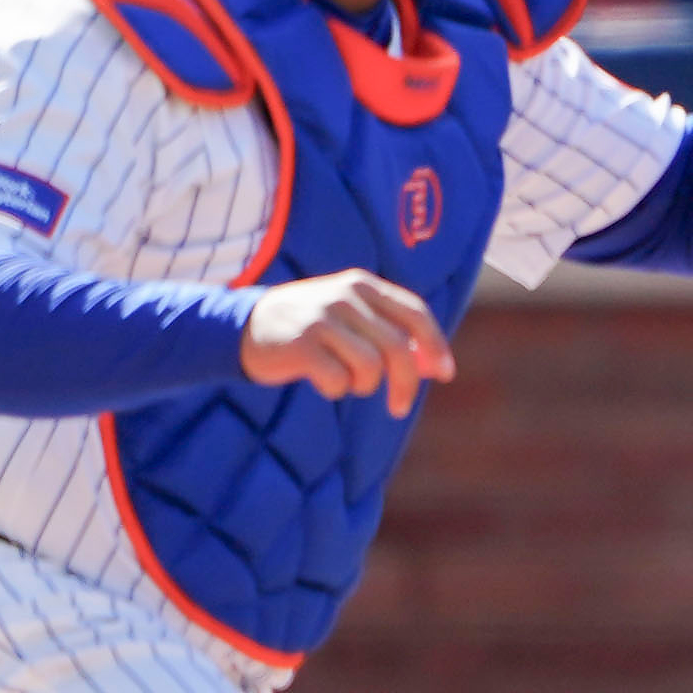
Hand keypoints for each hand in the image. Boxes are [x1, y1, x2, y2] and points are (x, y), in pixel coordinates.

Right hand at [240, 270, 455, 417]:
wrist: (246, 328)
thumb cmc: (312, 328)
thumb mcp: (351, 318)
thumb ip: (391, 334)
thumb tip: (435, 364)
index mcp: (362, 285)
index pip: (415, 313)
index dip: (436, 345)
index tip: (446, 374)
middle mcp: (345, 296)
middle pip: (399, 348)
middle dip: (406, 384)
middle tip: (399, 407)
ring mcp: (321, 318)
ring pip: (371, 368)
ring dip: (363, 386)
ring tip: (346, 381)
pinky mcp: (301, 344)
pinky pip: (339, 381)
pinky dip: (336, 389)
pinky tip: (322, 381)